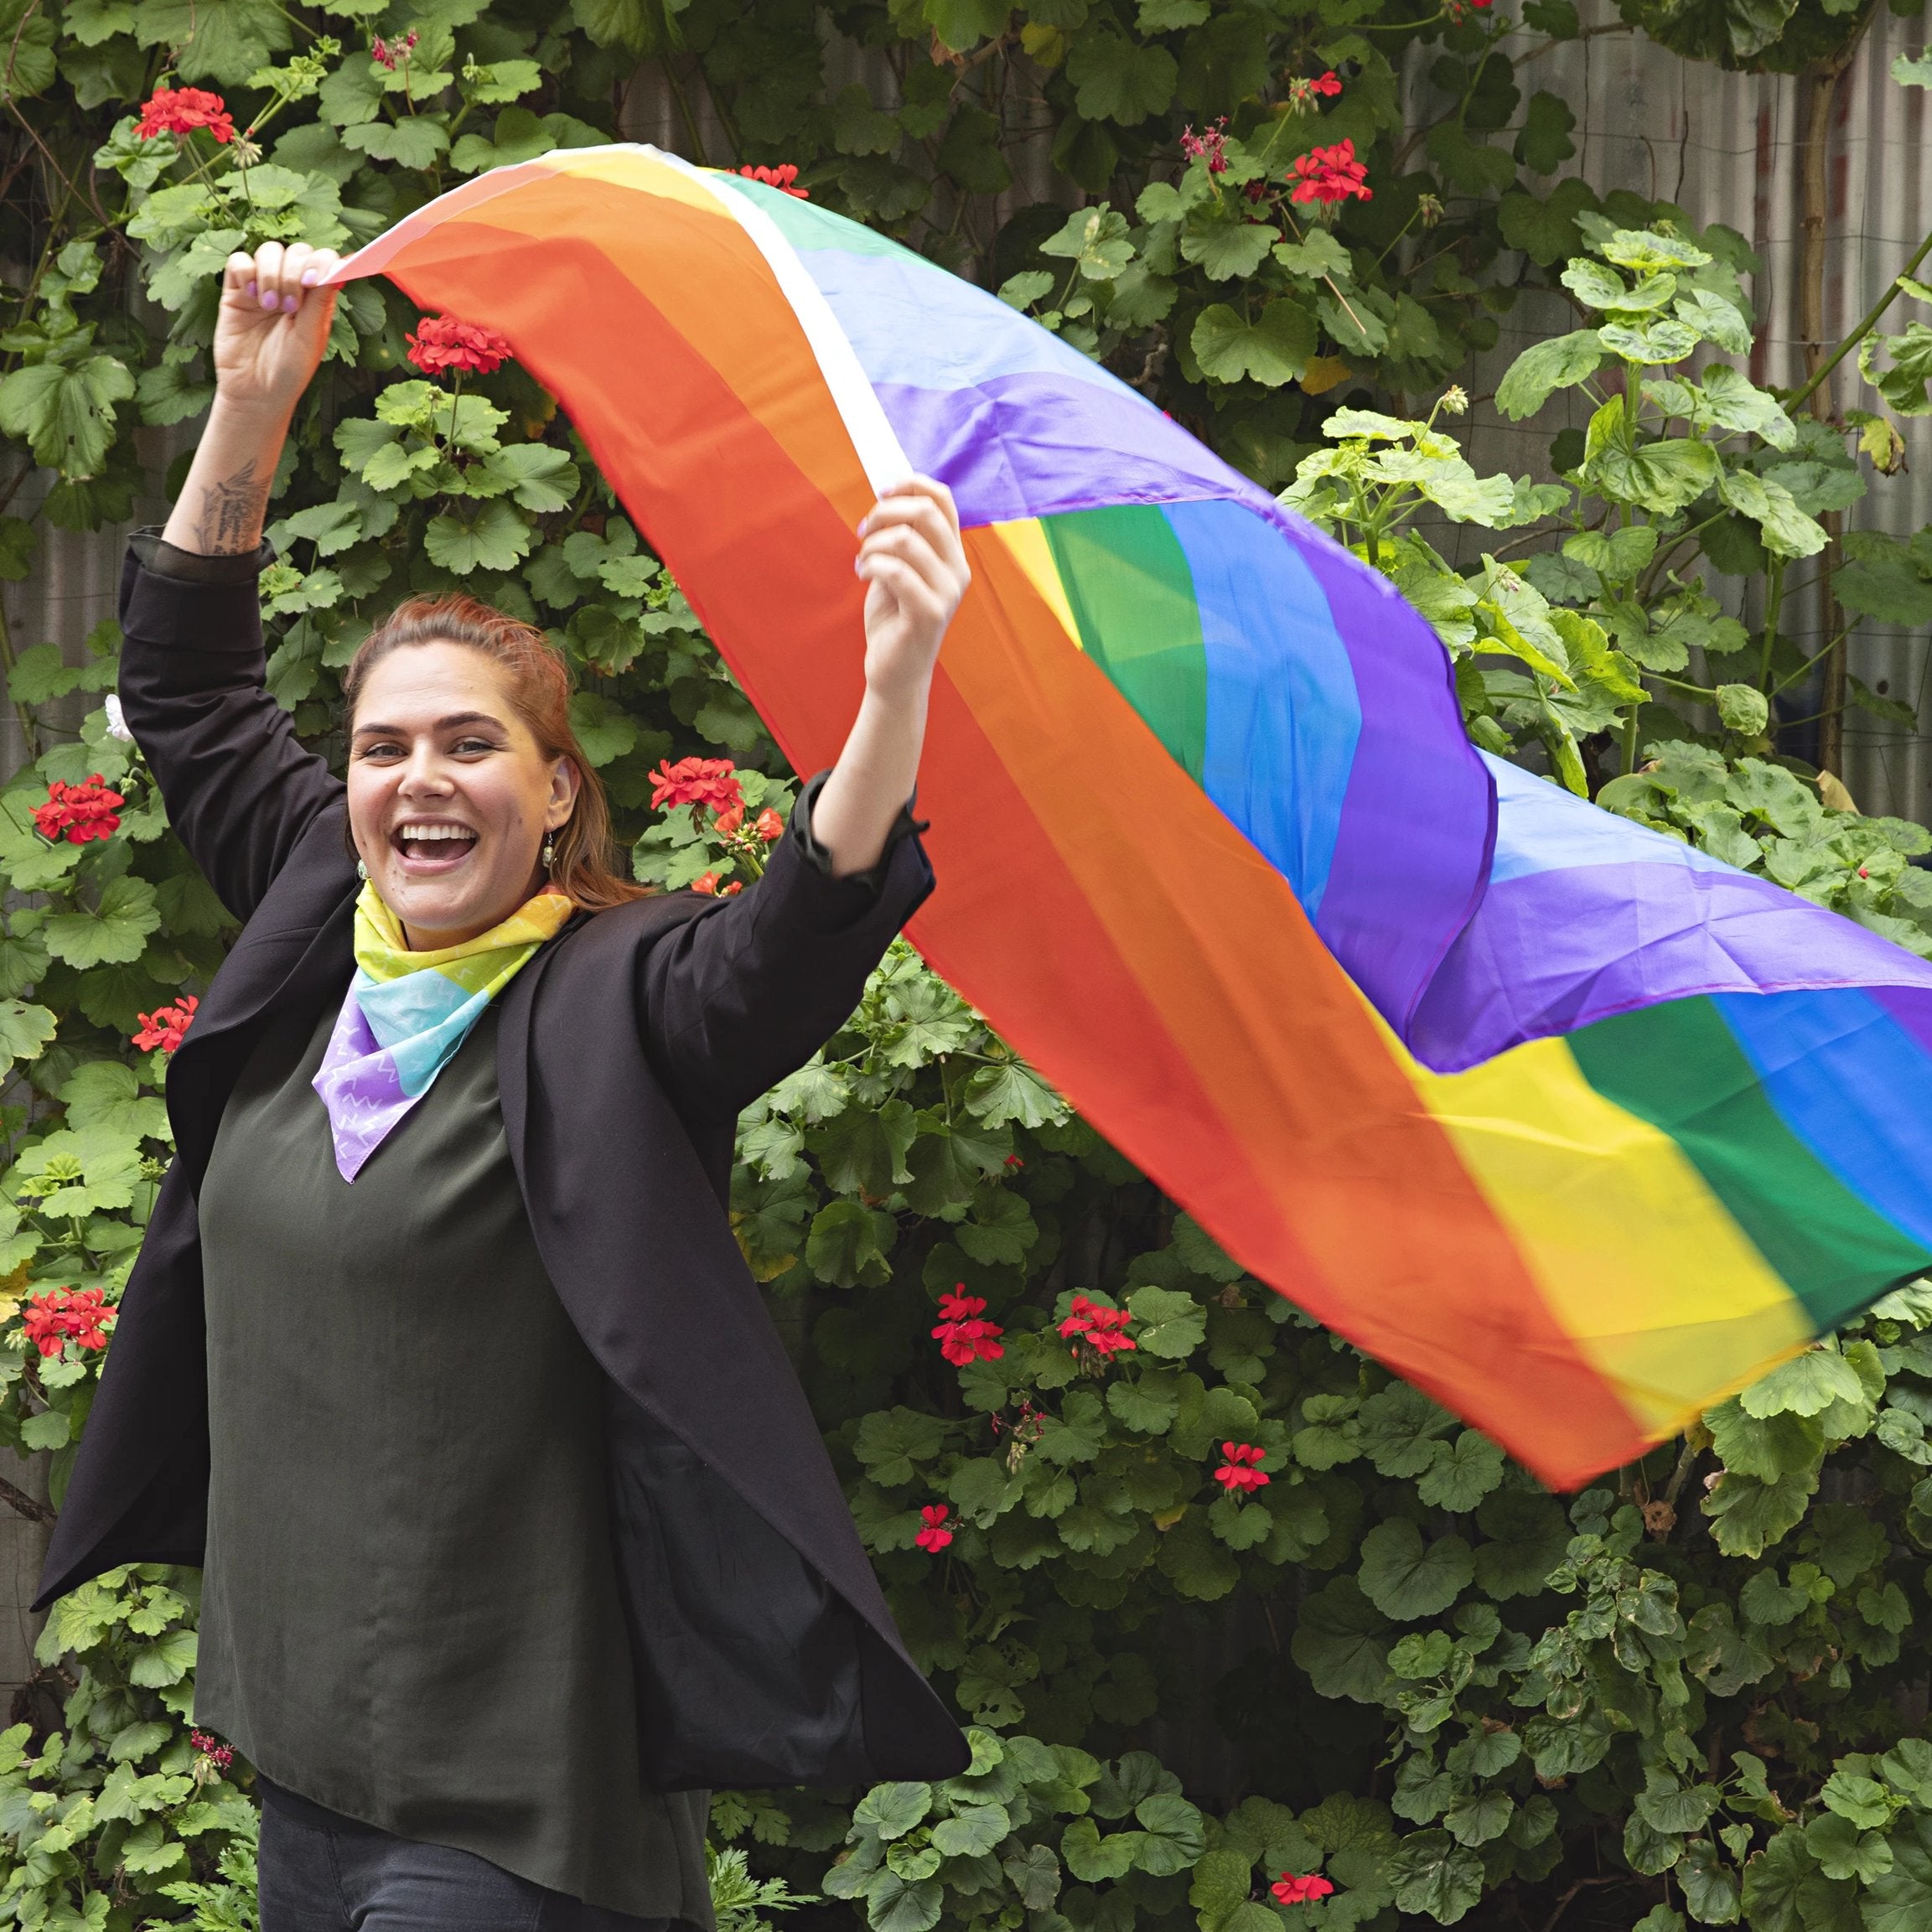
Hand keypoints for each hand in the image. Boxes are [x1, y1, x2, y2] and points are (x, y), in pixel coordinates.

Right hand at [212, 242, 342, 421]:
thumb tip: (341, 268)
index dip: (321, 262)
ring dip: (271, 274)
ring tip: (271, 306)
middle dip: (294, 271)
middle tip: (290, 306)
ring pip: (268, 251)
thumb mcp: (310, 337)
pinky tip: (251, 295)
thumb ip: (321, 301)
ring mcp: (263, 286)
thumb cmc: (289, 371)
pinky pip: (239, 261)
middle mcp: (292, 287)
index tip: (315, 280)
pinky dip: (246, 271)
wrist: (256, 391)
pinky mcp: (236, 291)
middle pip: (296, 251)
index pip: (323, 261)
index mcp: (316, 298)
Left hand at [855, 477, 969, 704]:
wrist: (895, 671)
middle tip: (863, 530)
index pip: (943, 499)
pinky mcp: (929, 613)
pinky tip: (862, 574)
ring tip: (862, 561)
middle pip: (925, 512)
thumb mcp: (899, 567)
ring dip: (872, 544)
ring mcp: (947, 593)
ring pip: (905, 540)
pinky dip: (869, 566)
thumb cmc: (894, 617)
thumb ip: (903, 536)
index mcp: (953, 554)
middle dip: (885, 512)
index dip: (911, 484)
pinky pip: (895, 571)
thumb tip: (890, 493)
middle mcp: (958, 570)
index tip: (881, 493)